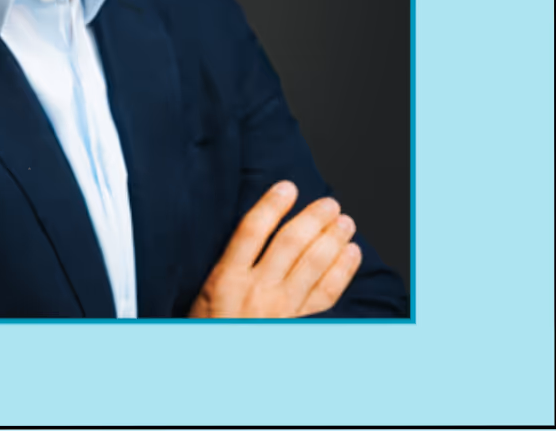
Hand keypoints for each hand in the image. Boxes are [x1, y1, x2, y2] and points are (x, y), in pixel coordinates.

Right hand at [189, 181, 361, 317]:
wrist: (221, 369)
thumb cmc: (211, 327)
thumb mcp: (204, 291)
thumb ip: (228, 263)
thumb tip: (254, 227)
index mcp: (227, 278)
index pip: (252, 230)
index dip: (271, 205)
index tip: (287, 187)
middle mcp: (257, 290)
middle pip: (290, 243)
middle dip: (313, 219)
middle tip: (329, 203)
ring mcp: (281, 308)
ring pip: (313, 265)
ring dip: (332, 239)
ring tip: (344, 221)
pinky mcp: (298, 323)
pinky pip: (327, 294)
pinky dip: (342, 271)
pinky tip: (350, 254)